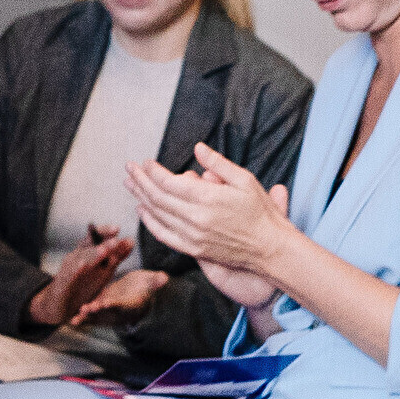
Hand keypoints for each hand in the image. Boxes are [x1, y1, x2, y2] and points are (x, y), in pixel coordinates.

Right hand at [28, 228, 134, 329]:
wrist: (60, 305)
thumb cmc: (83, 285)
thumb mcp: (104, 270)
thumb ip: (116, 257)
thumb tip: (131, 241)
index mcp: (86, 253)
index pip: (95, 238)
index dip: (105, 232)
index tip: (117, 229)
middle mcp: (76, 257)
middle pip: (88, 244)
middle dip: (101, 240)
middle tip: (115, 236)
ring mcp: (68, 269)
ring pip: (80, 258)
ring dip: (92, 254)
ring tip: (104, 250)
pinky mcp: (62, 282)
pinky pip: (69, 275)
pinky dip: (76, 269)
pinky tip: (83, 265)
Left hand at [73, 267, 172, 325]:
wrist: (134, 295)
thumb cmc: (143, 287)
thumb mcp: (149, 282)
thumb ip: (155, 281)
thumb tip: (164, 278)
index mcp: (129, 304)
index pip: (122, 304)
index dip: (115, 304)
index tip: (108, 302)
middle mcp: (117, 312)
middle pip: (106, 313)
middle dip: (97, 312)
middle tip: (87, 310)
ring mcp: (106, 313)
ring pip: (95, 317)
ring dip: (86, 319)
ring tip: (75, 320)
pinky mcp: (97, 310)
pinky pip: (89, 315)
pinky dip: (81, 317)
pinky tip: (70, 320)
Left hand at [128, 145, 293, 309]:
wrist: (270, 248)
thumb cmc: (260, 213)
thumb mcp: (244, 180)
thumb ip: (218, 164)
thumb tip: (198, 148)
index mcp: (207, 199)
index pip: (169, 182)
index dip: (153, 171)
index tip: (146, 162)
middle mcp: (195, 218)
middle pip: (158, 197)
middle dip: (140, 181)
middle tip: (130, 168)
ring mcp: (193, 236)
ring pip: (158, 215)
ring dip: (141, 197)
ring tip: (130, 184)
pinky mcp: (194, 249)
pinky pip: (164, 235)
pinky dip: (150, 222)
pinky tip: (143, 211)